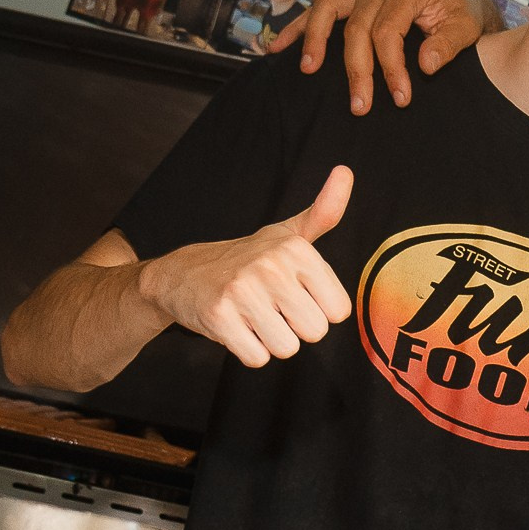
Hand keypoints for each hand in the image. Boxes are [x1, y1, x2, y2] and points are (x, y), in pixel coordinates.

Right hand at [139, 167, 354, 368]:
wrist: (182, 272)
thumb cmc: (247, 257)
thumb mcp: (287, 234)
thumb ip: (323, 213)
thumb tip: (346, 171)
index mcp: (296, 249)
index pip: (339, 311)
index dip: (318, 310)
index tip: (295, 294)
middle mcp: (271, 266)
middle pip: (315, 332)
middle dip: (295, 328)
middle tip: (272, 307)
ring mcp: (243, 291)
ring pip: (287, 348)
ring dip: (272, 341)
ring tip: (254, 316)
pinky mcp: (219, 316)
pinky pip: (257, 358)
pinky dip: (249, 351)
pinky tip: (237, 327)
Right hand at [271, 0, 493, 112]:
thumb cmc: (460, 13)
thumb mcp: (465, 27)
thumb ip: (448, 44)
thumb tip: (425, 66)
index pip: (387, 33)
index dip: (391, 68)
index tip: (400, 99)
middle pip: (356, 29)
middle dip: (356, 70)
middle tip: (359, 107)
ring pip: (327, 10)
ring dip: (314, 39)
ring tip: (308, 70)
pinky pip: (319, 9)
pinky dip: (299, 27)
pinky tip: (279, 47)